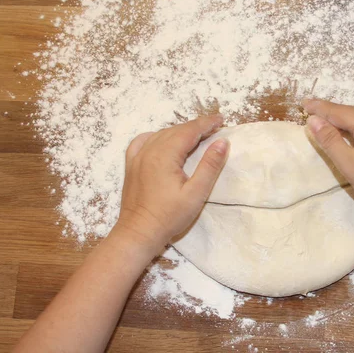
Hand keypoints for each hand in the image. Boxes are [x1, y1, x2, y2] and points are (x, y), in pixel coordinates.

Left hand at [114, 115, 229, 255]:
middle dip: (196, 126)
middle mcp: (149, 150)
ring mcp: (137, 156)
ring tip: (196, 134)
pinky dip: (158, 136)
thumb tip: (222, 142)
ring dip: (180, 131)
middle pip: (176, 130)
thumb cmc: (169, 217)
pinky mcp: (131, 165)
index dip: (207, 123)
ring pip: (161, 134)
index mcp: (165, 155)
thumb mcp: (196, 194)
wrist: (138, 233)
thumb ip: (210, 166)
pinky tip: (164, 140)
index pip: (190, 130)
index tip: (221, 119)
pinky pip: (144, 141)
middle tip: (214, 127)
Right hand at [302, 98, 353, 214]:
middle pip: (350, 111)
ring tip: (330, 120)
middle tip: (313, 109)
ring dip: (344, 118)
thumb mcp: (349, 164)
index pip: (337, 111)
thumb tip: (313, 120)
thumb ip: (330, 141)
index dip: (319, 107)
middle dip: (331, 111)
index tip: (304, 103)